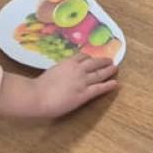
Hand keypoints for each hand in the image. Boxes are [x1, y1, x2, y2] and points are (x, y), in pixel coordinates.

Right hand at [0, 56, 118, 119]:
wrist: (37, 96)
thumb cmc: (38, 87)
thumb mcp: (50, 73)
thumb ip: (58, 72)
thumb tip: (59, 75)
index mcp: (67, 63)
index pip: (82, 56)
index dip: (90, 57)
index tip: (94, 57)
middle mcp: (77, 70)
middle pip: (94, 62)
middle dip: (102, 61)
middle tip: (110, 60)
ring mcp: (82, 81)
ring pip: (99, 73)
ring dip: (108, 70)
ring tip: (115, 68)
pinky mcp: (84, 94)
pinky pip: (100, 88)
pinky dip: (108, 85)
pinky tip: (115, 84)